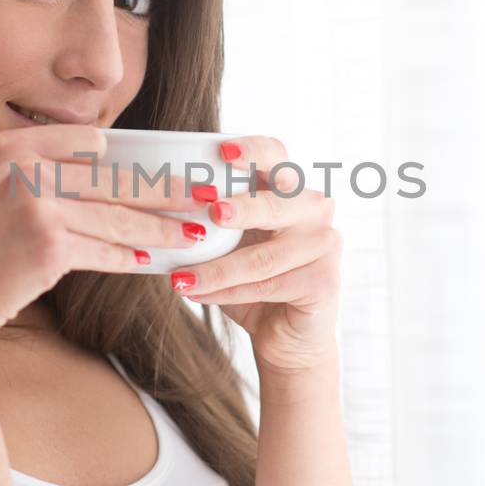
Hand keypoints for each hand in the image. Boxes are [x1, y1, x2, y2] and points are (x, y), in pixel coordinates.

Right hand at [0, 123, 205, 361]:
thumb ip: (35, 172)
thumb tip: (103, 170)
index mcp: (9, 147)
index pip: (88, 141)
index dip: (126, 159)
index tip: (161, 169)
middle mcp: (23, 169)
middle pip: (115, 179)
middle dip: (167, 190)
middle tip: (205, 195)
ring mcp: (36, 207)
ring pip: (117, 218)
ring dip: (162, 229)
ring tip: (194, 232)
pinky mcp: (49, 247)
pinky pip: (105, 251)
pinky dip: (131, 258)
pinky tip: (154, 262)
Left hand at [171, 135, 342, 378]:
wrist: (283, 334)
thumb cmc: (251, 280)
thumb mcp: (229, 244)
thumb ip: (210, 220)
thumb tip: (158, 202)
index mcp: (290, 189)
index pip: (278, 156)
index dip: (253, 150)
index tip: (223, 150)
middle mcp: (315, 211)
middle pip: (279, 202)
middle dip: (243, 206)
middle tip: (211, 209)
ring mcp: (326, 245)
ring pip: (265, 256)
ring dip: (217, 269)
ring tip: (179, 278)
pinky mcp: (325, 282)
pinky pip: (269, 285)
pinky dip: (228, 292)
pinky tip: (197, 295)